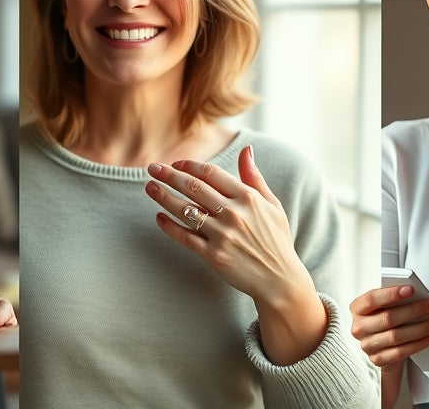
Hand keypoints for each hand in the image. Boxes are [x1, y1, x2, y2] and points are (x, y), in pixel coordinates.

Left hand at [145, 145, 326, 364]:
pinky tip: (159, 218)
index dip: (191, 166)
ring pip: (185, 210)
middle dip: (169, 175)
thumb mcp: (272, 205)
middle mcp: (234, 213)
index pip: (212, 174)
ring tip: (149, 188)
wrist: (279, 280)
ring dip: (163, 197)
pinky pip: (185, 237)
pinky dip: (169, 226)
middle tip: (152, 168)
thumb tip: (246, 149)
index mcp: (248, 197)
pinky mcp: (213, 255)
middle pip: (194, 187)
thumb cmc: (276, 240)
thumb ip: (255, 177)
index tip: (177, 163)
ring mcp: (222, 235)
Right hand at [349, 284, 428, 367]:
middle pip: (388, 318)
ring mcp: (367, 345)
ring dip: (423, 327)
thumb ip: (392, 298)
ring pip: (398, 336)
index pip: (372, 299)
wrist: (382, 344)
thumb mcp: (383, 305)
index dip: (391, 294)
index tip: (411, 289)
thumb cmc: (384, 318)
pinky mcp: (378, 359)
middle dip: (415, 309)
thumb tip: (413, 291)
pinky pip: (402, 352)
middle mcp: (359, 328)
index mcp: (357, 309)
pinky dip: (421, 343)